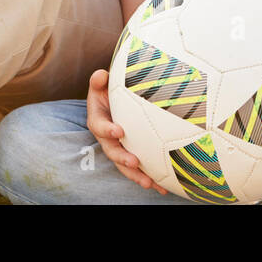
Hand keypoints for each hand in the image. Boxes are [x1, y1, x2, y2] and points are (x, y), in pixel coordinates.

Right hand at [86, 69, 167, 194]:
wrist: (114, 99)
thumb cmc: (109, 90)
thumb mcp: (101, 84)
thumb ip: (99, 80)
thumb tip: (100, 75)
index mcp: (98, 120)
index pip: (100, 126)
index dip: (108, 129)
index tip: (119, 131)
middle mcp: (107, 138)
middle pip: (112, 152)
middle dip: (123, 158)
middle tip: (134, 162)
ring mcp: (119, 148)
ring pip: (126, 165)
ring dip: (137, 175)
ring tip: (149, 183)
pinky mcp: (132, 153)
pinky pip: (139, 168)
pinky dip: (150, 178)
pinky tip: (163, 187)